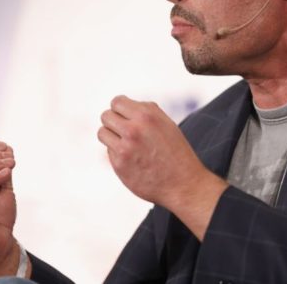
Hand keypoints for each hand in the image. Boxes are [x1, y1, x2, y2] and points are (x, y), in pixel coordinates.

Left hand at [98, 95, 226, 238]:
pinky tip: (132, 159)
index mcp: (147, 115)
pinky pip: (109, 151)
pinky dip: (117, 153)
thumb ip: (144, 112)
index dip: (119, 109)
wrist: (183, 184)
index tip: (125, 117)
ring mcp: (125, 147)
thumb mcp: (166, 123)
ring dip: (111, 136)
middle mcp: (134, 129)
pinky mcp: (119, 164)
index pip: (116, 102)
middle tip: (123, 131)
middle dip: (113, 121)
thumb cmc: (175, 152)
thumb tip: (122, 107)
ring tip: (125, 143)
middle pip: (106, 116)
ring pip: (102, 133)